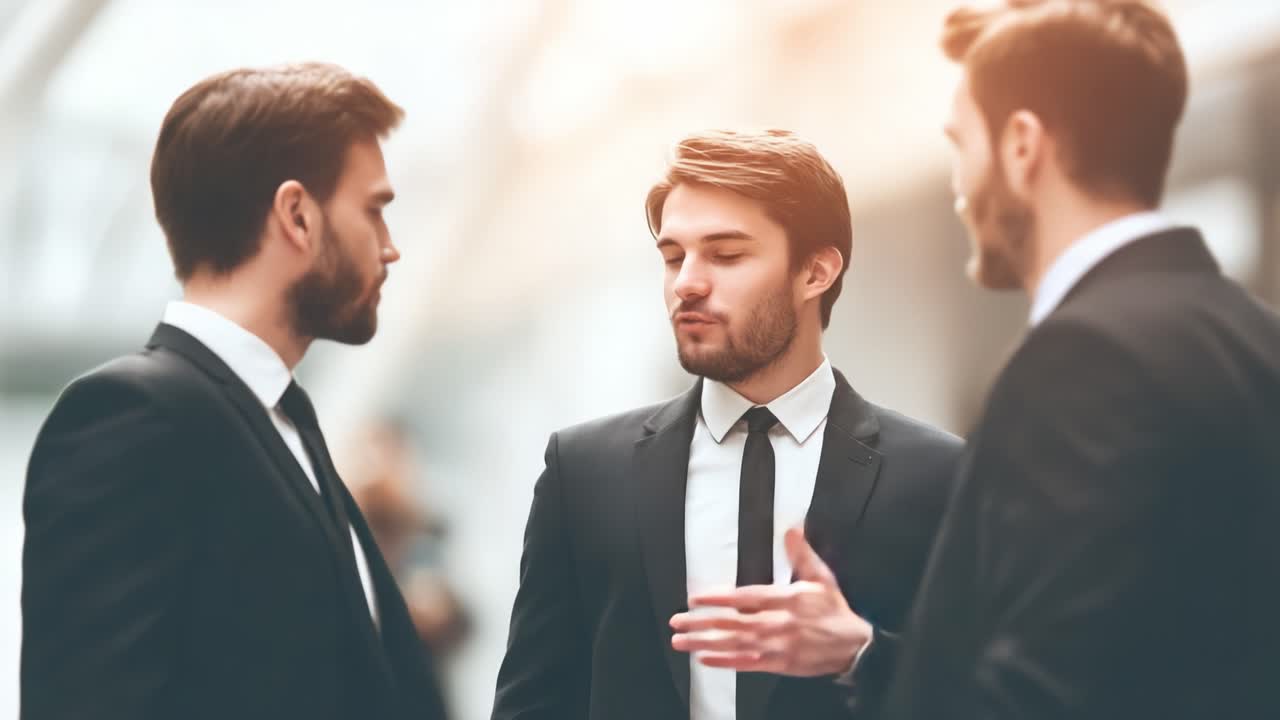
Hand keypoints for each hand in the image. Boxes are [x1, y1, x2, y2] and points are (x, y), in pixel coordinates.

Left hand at [669, 527, 871, 676]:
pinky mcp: (777, 664)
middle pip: (733, 623)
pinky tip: (704, 658)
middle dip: (702, 622)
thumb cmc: (834, 609)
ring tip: (681, 640)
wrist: (854, 646)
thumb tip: (792, 528)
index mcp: (787, 600)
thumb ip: (802, 554)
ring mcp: (776, 646)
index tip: (696, 598)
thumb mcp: (822, 577)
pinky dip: (724, 661)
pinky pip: (746, 663)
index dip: (719, 599)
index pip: (746, 598)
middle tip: (677, 621)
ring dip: (705, 643)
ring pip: (735, 644)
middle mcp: (778, 624)